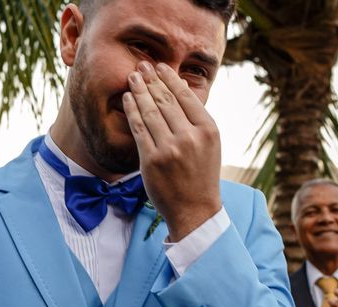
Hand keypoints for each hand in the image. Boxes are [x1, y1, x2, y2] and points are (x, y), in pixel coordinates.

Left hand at [123, 61, 221, 241]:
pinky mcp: (152, 160)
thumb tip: (180, 91)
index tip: (161, 67)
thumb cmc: (201, 176)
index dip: (170, 79)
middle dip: (152, 80)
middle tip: (141, 65)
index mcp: (209, 130)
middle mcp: (191, 136)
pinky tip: (128, 99)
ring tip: (132, 77)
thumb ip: (196, 120)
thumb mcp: (209, 145)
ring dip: (140, 91)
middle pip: (166, 101)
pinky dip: (132, 110)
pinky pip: (139, 129)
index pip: (186, 97)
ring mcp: (170, 148)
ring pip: (151, 112)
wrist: (195, 209)